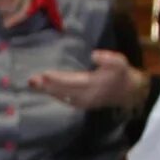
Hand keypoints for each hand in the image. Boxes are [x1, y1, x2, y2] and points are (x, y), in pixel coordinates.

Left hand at [26, 49, 146, 111]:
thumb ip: (108, 58)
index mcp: (93, 85)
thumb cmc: (121, 74)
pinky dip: (54, 95)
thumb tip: (94, 54)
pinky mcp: (81, 104)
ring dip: (47, 91)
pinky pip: (64, 100)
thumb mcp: (120, 62)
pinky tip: (46, 90)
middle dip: (46, 86)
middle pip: (62, 91)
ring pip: (61, 97)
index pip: (71, 82)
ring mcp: (83, 102)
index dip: (57, 79)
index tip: (44, 74)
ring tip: (33, 84)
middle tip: (31, 81)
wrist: (128, 92)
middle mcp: (85, 96)